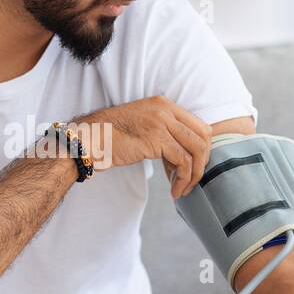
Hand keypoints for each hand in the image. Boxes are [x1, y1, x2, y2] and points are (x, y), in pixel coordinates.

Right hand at [74, 96, 211, 199]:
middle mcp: (166, 109)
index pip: (199, 125)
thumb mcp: (143, 128)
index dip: (201, 149)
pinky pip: (182, 162)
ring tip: (182, 189)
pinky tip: (174, 190)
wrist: (89, 139)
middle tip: (191, 180)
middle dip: (202, 162)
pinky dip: (182, 179)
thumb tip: (182, 158)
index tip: (192, 167)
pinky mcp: (156, 139)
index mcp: (164, 104)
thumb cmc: (110, 138)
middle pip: (203, 136)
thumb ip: (164, 135)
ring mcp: (162, 122)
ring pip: (196, 150)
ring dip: (193, 174)